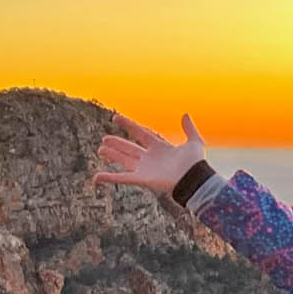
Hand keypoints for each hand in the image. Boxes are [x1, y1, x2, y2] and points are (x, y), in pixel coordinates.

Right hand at [93, 113, 207, 199]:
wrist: (194, 179)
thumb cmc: (196, 163)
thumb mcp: (195, 142)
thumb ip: (189, 129)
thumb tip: (185, 114)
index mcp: (160, 148)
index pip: (141, 133)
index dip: (129, 125)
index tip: (115, 118)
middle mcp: (151, 158)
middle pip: (130, 149)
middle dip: (117, 144)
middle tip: (104, 140)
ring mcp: (145, 169)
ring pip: (124, 160)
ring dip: (112, 155)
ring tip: (100, 150)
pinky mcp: (142, 179)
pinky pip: (123, 178)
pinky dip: (109, 177)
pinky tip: (97, 177)